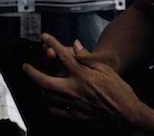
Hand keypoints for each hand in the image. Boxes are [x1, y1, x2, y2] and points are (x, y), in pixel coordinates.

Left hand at [23, 33, 141, 126]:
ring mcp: (75, 104)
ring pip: (49, 97)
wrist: (127, 113)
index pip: (63, 55)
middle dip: (33, 73)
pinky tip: (50, 100)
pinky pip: (58, 112)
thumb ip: (87, 57)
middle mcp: (76, 90)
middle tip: (26, 67)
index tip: (45, 37)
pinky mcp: (77, 116)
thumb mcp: (104, 67)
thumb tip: (75, 45)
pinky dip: (51, 105)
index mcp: (83, 75)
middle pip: (47, 81)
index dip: (52, 43)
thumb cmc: (118, 90)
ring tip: (37, 82)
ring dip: (40, 88)